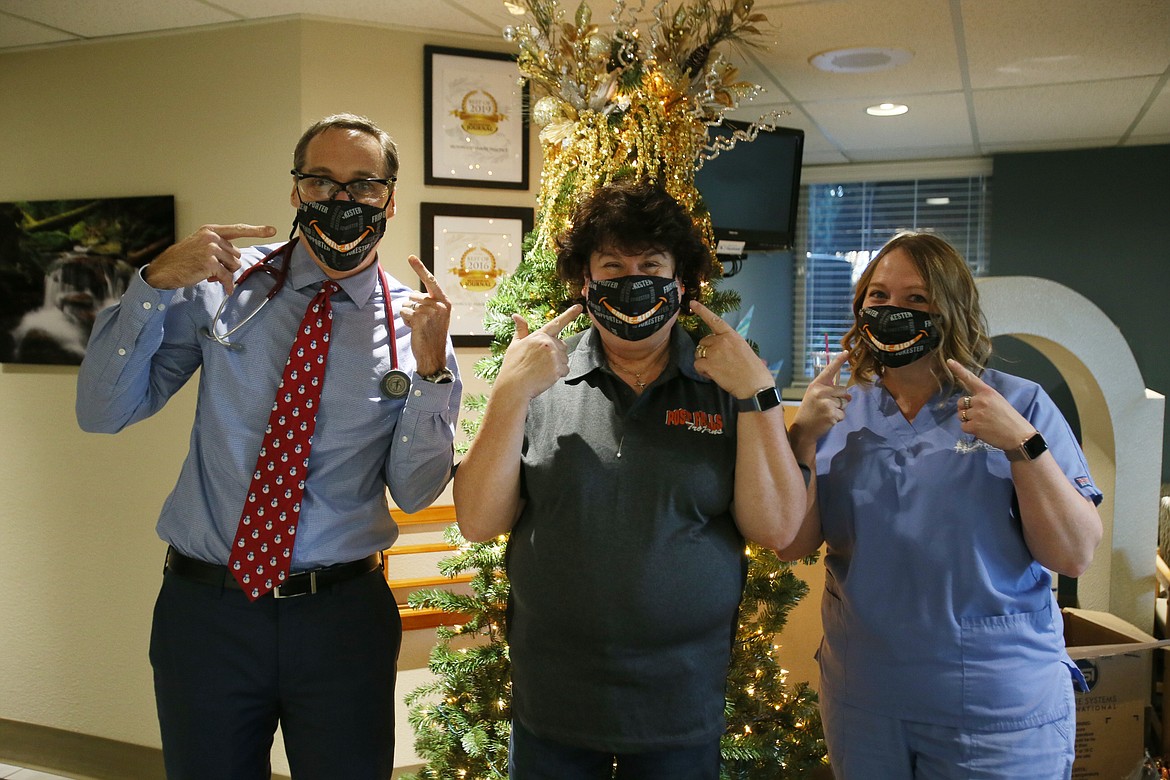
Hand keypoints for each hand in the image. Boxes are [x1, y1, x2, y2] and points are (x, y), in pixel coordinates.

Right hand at [143, 224, 276, 294]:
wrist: (164, 270)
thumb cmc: (183, 259)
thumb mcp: (200, 246)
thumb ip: (219, 247)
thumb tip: (236, 259)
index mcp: (210, 230)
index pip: (238, 229)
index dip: (257, 230)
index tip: (272, 230)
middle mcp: (211, 237)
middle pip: (237, 255)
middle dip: (227, 264)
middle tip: (211, 268)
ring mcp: (211, 249)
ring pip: (234, 266)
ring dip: (225, 273)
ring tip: (208, 273)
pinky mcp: (210, 263)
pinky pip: (227, 277)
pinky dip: (227, 285)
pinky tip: (225, 288)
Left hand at [404, 255, 452, 375]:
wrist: (433, 355)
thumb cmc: (432, 335)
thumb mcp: (435, 316)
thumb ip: (428, 304)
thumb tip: (411, 297)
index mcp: (444, 301)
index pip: (430, 281)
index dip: (419, 268)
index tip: (410, 257)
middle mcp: (439, 304)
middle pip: (413, 295)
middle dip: (412, 308)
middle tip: (422, 323)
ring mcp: (430, 310)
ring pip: (406, 304)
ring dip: (408, 316)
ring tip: (419, 327)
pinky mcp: (420, 318)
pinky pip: (404, 312)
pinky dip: (405, 321)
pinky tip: (415, 329)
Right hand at [497, 305, 582, 400]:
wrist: (514, 386)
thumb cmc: (513, 366)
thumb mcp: (515, 345)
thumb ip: (521, 330)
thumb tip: (516, 315)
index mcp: (539, 336)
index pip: (556, 323)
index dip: (569, 314)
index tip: (579, 307)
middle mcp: (548, 343)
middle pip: (562, 346)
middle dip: (556, 353)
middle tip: (540, 362)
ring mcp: (554, 356)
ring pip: (565, 358)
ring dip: (557, 364)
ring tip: (541, 369)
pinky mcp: (558, 368)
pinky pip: (565, 370)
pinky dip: (558, 374)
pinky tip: (546, 375)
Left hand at [689, 300, 775, 397]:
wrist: (754, 385)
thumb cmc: (754, 370)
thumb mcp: (744, 350)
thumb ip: (731, 346)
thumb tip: (723, 351)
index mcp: (732, 335)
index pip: (714, 320)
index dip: (702, 311)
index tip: (692, 303)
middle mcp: (722, 341)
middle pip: (703, 341)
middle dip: (707, 351)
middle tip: (718, 362)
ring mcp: (715, 352)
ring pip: (699, 354)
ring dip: (704, 361)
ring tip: (718, 369)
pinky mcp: (709, 365)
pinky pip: (698, 365)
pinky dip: (702, 371)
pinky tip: (713, 375)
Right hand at [792, 351, 851, 441]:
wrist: (803, 429)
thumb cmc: (809, 411)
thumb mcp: (815, 396)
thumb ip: (830, 392)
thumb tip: (850, 396)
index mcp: (816, 385)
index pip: (829, 370)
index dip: (839, 360)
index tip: (847, 352)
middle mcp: (821, 392)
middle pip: (844, 390)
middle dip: (840, 399)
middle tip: (826, 406)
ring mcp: (826, 403)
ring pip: (845, 403)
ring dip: (839, 409)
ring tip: (825, 413)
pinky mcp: (831, 414)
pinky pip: (843, 414)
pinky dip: (838, 418)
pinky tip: (827, 420)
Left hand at [948, 359, 1034, 450]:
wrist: (1019, 436)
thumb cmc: (1010, 419)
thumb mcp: (999, 401)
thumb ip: (984, 398)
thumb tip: (969, 402)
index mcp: (988, 392)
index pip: (971, 379)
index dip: (958, 370)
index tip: (949, 361)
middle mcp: (980, 400)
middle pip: (961, 402)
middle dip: (966, 409)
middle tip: (981, 416)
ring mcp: (976, 413)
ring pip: (961, 415)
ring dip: (968, 420)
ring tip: (984, 424)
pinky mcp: (973, 426)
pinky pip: (963, 426)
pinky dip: (970, 430)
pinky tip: (982, 431)